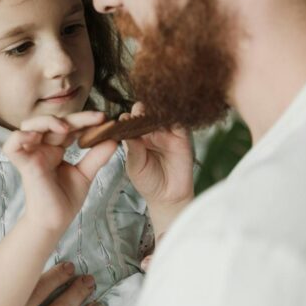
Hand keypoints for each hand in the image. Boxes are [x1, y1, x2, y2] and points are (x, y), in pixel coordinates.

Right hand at [3, 111, 117, 231]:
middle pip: (54, 122)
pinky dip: (20, 136)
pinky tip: (36, 136)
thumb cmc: (65, 199)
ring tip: (67, 127)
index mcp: (55, 148)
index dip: (85, 120)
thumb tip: (114, 139)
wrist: (56, 221)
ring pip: (30, 125)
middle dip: (76, 118)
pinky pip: (12, 144)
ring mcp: (32, 154)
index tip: (104, 119)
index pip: (69, 126)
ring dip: (48, 121)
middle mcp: (42, 147)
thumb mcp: (85, 174)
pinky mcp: (23, 164)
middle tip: (98, 118)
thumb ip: (97, 156)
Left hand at [122, 103, 193, 233]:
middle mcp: (150, 132)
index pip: (129, 120)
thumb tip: (127, 131)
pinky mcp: (181, 135)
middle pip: (145, 111)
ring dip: (158, 109)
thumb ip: (133, 149)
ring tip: (153, 112)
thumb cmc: (148, 182)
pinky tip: (169, 115)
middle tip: (139, 112)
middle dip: (142, 109)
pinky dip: (175, 116)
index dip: (127, 118)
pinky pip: (179, 121)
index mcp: (135, 137)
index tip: (124, 119)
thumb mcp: (135, 166)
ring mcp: (166, 132)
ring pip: (162, 113)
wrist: (168, 196)